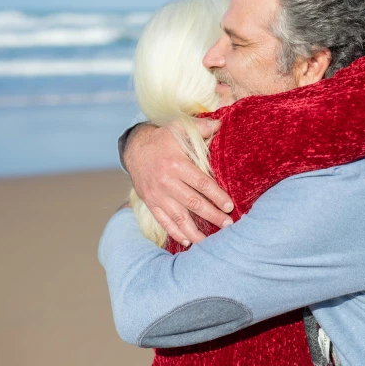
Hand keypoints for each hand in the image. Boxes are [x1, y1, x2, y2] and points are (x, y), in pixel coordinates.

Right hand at [123, 119, 234, 245]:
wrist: (134, 148)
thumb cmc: (164, 138)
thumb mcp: (180, 128)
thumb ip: (202, 127)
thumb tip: (222, 124)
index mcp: (176, 164)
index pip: (201, 184)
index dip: (216, 196)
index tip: (230, 205)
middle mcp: (166, 182)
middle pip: (193, 203)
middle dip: (212, 216)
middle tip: (229, 225)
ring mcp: (157, 195)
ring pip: (178, 217)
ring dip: (196, 230)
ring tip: (211, 242)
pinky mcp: (150, 202)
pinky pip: (163, 221)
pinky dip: (175, 233)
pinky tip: (189, 241)